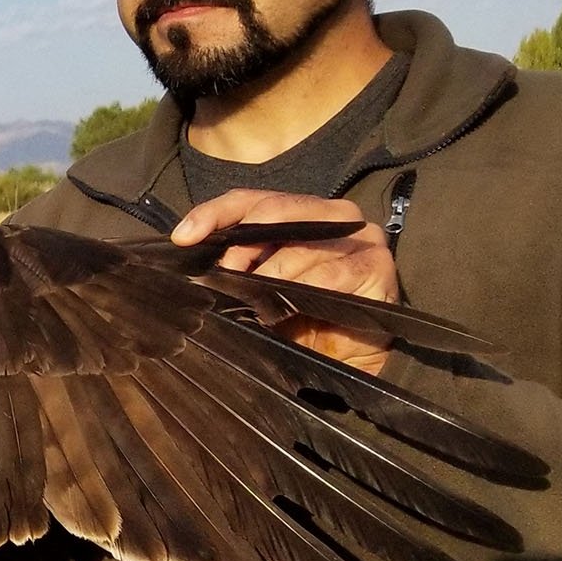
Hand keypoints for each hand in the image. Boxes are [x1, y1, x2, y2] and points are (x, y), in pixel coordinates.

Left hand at [172, 189, 399, 376]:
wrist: (344, 360)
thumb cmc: (298, 321)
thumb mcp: (258, 289)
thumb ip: (236, 267)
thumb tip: (191, 256)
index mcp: (298, 214)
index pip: (250, 199)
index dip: (214, 213)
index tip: (183, 237)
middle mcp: (331, 216)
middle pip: (276, 210)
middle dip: (241, 244)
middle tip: (223, 274)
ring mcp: (359, 237)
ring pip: (302, 245)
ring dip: (270, 274)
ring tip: (252, 300)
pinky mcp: (377, 266)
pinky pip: (333, 272)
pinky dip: (305, 288)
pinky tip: (287, 308)